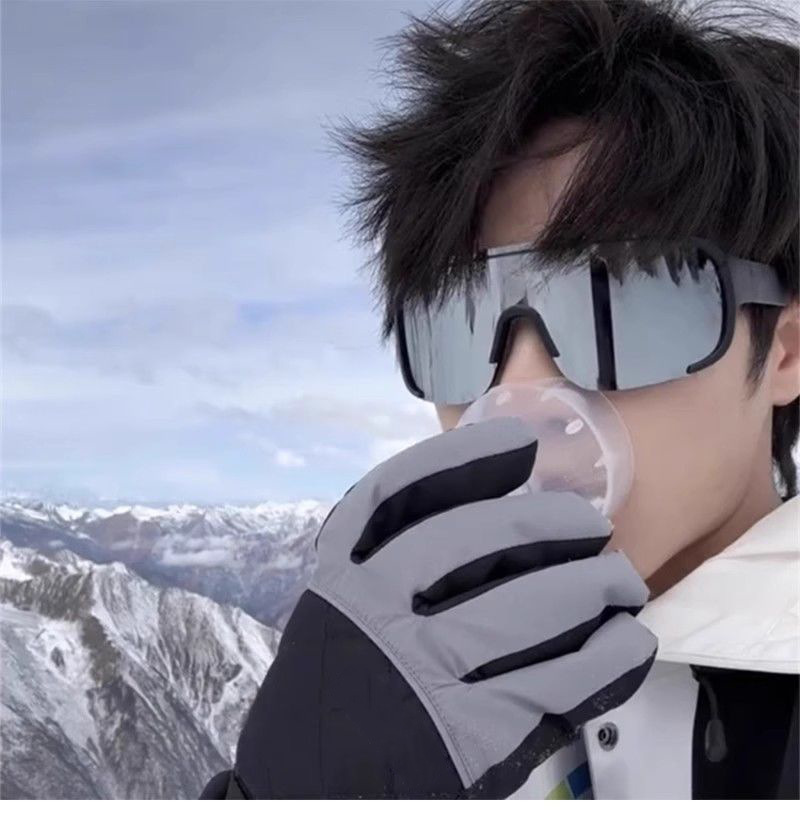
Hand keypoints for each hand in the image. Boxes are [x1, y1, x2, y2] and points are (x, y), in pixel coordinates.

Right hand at [222, 415, 656, 798]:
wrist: (309, 793)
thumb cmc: (338, 693)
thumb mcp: (339, 616)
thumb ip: (387, 569)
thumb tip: (489, 517)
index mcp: (341, 578)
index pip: (400, 492)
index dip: (466, 457)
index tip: (520, 443)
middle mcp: (376, 615)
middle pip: (475, 538)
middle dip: (547, 520)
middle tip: (590, 523)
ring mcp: (423, 675)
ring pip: (529, 605)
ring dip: (592, 586)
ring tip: (621, 581)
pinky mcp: (470, 738)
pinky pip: (560, 683)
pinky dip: (607, 659)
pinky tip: (629, 643)